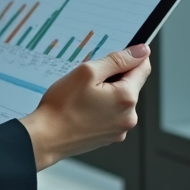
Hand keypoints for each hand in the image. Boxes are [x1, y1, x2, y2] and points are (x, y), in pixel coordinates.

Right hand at [18, 44, 151, 170]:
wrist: (46, 138)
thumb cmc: (62, 106)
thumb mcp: (87, 72)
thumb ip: (117, 60)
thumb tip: (141, 52)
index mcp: (126, 98)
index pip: (143, 68)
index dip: (131, 57)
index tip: (117, 55)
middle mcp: (129, 116)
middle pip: (130, 84)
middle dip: (113, 77)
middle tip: (89, 79)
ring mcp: (120, 129)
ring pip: (120, 100)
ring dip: (107, 93)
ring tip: (82, 96)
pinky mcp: (110, 137)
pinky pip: (112, 114)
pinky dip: (101, 108)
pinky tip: (83, 109)